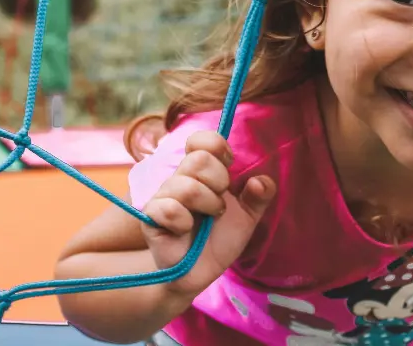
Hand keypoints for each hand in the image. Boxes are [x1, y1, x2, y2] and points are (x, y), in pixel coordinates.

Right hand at [140, 130, 274, 297]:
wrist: (202, 272)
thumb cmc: (220, 239)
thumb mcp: (248, 217)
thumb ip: (259, 196)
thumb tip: (260, 180)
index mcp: (201, 172)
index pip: (201, 140)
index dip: (217, 147)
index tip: (229, 165)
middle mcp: (180, 179)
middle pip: (199, 159)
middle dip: (219, 181)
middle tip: (221, 204)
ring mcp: (163, 197)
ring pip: (186, 185)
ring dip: (207, 204)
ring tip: (209, 218)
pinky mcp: (151, 219)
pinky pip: (166, 208)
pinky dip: (183, 221)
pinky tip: (186, 230)